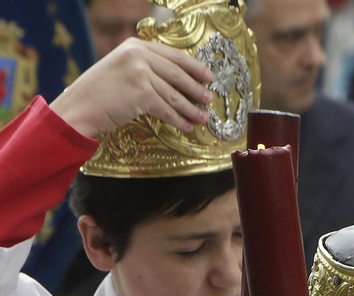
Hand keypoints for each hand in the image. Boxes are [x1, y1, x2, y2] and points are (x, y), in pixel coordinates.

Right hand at [51, 37, 212, 137]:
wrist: (78, 106)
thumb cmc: (100, 91)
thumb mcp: (121, 67)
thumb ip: (144, 66)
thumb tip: (176, 79)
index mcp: (135, 46)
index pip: (173, 55)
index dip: (194, 67)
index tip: (208, 76)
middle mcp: (138, 55)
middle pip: (177, 74)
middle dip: (196, 89)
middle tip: (209, 99)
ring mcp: (140, 73)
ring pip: (174, 94)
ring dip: (191, 109)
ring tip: (203, 118)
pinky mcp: (142, 93)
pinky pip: (167, 109)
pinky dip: (179, 120)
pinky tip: (187, 127)